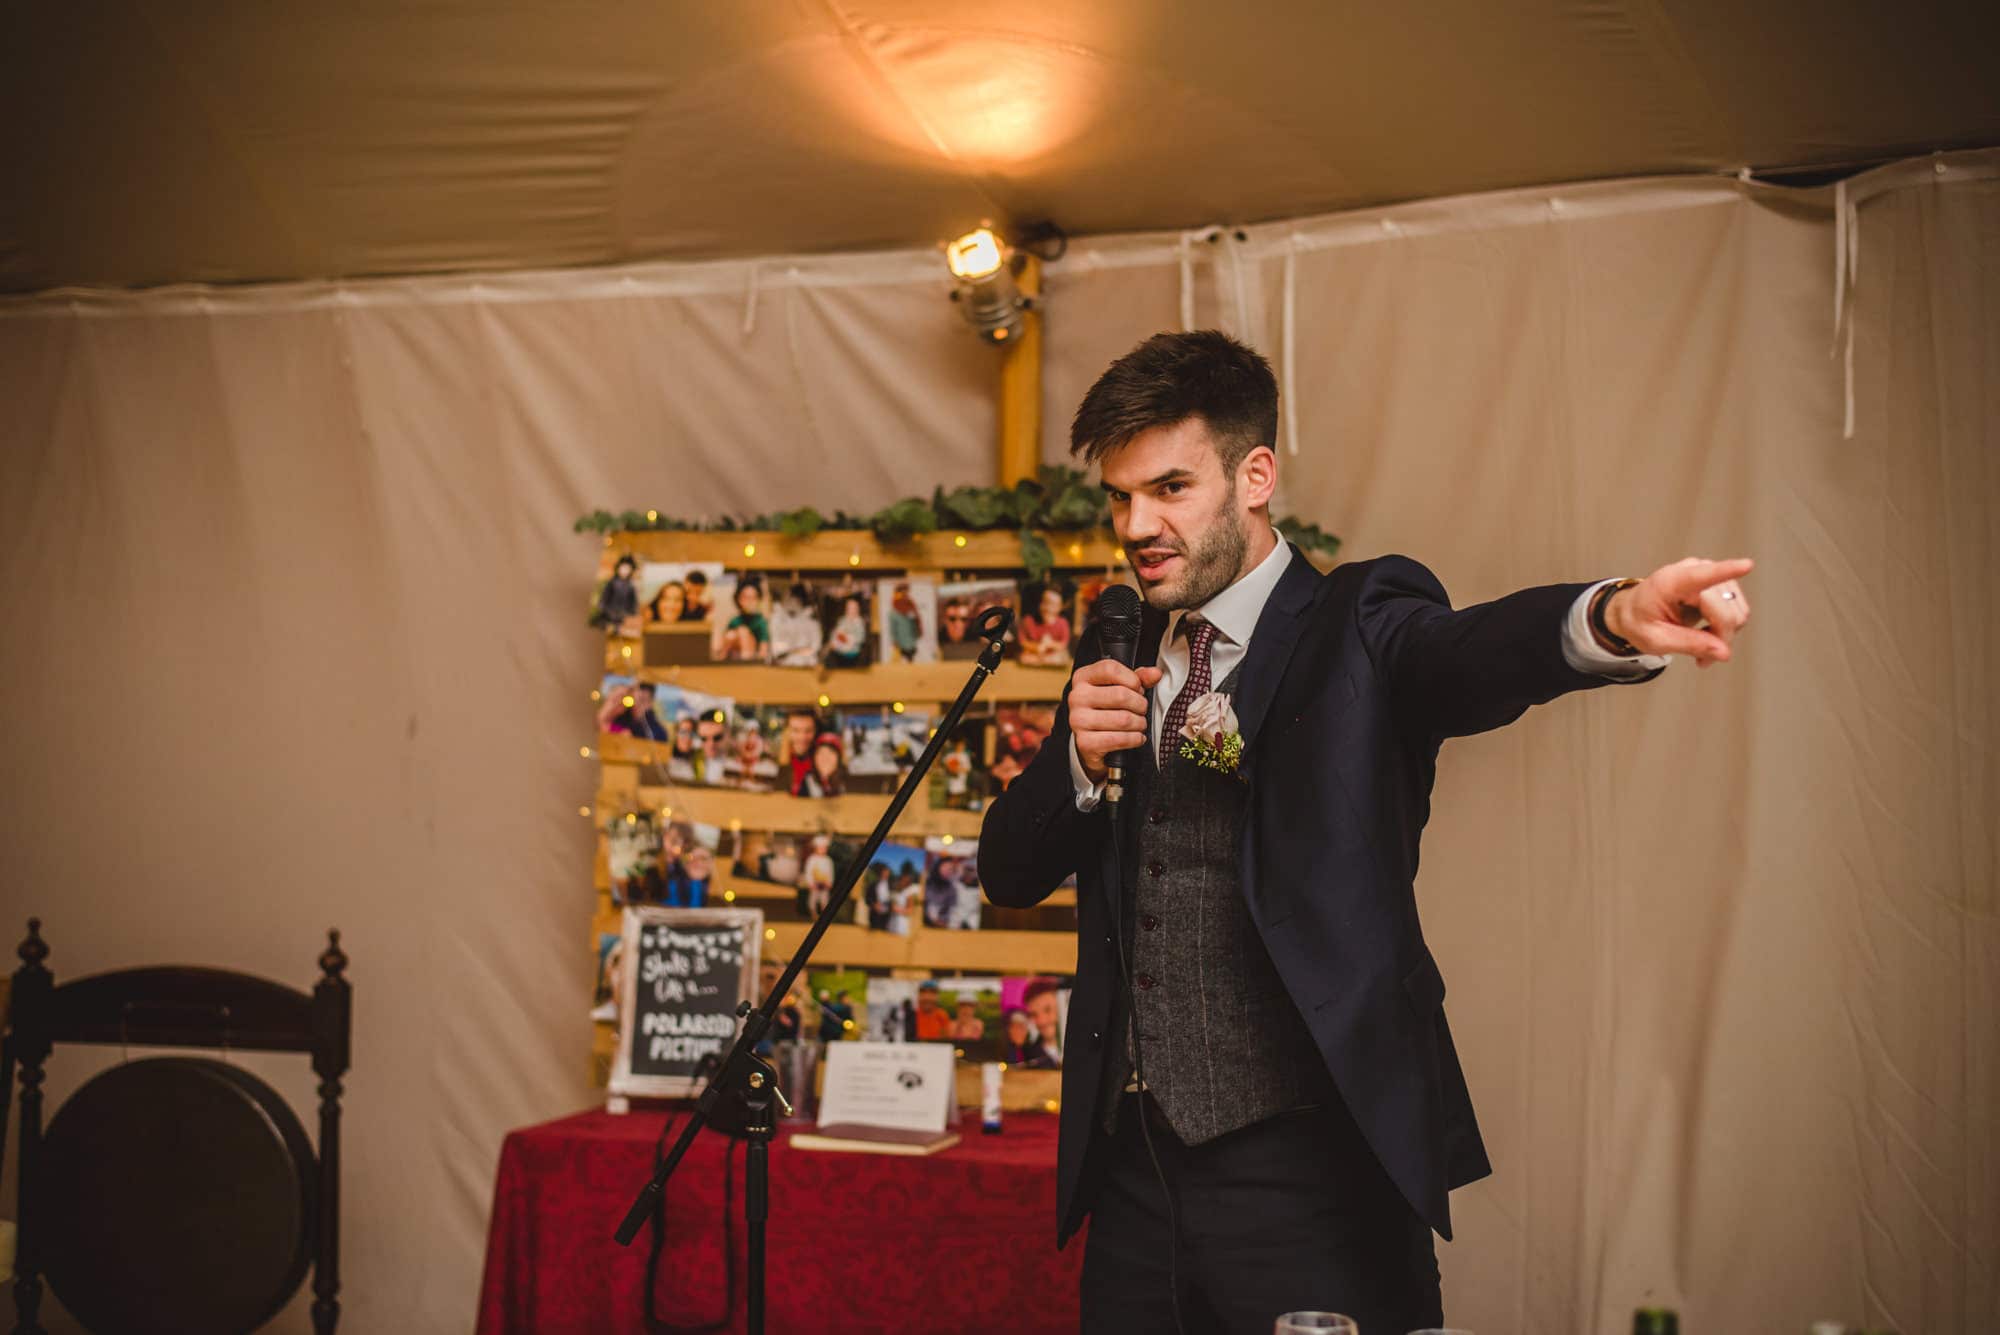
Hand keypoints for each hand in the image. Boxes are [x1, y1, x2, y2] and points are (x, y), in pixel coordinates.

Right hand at [1068, 659, 1163, 781]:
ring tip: (1139, 724)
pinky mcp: (1085, 743)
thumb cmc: (1106, 709)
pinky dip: (1135, 739)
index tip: (1138, 688)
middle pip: (1121, 695)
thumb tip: (1156, 673)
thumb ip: (1139, 678)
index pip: (1110, 669)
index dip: (1132, 679)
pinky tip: (1136, 737)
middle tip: (1141, 709)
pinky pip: (1120, 739)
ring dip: (1139, 723)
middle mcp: (1077, 697)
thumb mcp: (1120, 688)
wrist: (1090, 742)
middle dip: (1140, 704)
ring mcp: (1079, 720)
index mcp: (1083, 678)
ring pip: (1124, 719)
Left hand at [1605, 556, 1754, 667]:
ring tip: (1699, 644)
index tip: (1747, 566)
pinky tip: (1706, 634)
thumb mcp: (1655, 639)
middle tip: (1701, 657)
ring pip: (1738, 613)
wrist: (1633, 611)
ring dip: (1723, 635)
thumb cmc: (1639, 621)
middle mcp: (1695, 571)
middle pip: (1727, 612)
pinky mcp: (1720, 583)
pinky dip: (1725, 629)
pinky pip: (1737, 611)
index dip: (1727, 570)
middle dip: (1719, 638)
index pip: (1703, 575)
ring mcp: (1710, 575)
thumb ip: (1689, 644)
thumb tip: (1723, 652)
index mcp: (1670, 582)